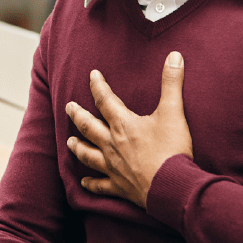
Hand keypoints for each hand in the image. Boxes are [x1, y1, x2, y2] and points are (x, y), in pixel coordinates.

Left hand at [64, 52, 192, 208]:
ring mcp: (113, 167)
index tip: (92, 75)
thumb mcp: (173, 112)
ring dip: (78, 147)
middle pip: (88, 126)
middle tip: (68, 107)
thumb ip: (172, 83)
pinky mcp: (119, 186)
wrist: (171, 187)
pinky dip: (90, 183)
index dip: (97, 86)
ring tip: (69, 141)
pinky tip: (83, 182)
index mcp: (123, 125)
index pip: (105, 100)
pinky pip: (100, 185)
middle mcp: (112, 144)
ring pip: (88, 154)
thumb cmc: (171, 150)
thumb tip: (174, 56)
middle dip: (77, 115)